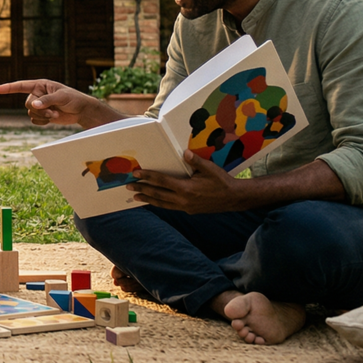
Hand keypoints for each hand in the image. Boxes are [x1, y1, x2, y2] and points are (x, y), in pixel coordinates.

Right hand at [0, 79, 107, 126]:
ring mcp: (40, 105)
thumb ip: (47, 100)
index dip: (8, 88)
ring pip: (30, 113)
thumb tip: (33, 105)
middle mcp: (38, 94)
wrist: (82, 111)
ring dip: (42, 116)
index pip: (21, 86)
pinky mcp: (43, 115)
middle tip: (53, 112)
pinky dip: (42, 122)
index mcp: (41, 85)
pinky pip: (34, 120)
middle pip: (27, 103)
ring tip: (55, 115)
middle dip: (39, 110)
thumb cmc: (74, 99)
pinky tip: (52, 119)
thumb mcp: (62, 97)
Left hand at [128, 150, 244, 212]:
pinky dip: (160, 204)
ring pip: (162, 204)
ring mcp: (185, 207)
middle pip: (158, 194)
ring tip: (135, 197)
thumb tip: (184, 152)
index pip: (162, 181)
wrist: (234, 198)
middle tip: (128, 186)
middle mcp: (183, 200)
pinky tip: (154, 201)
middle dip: (142, 189)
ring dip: (148, 199)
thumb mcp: (209, 169)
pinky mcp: (189, 211)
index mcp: (186, 189)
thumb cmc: (221, 181)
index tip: (136, 174)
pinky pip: (170, 207)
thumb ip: (195, 161)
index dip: (148, 177)